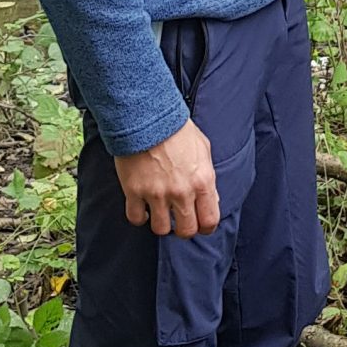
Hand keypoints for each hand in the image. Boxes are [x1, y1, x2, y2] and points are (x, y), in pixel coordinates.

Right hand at [115, 119, 218, 236]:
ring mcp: (157, 193)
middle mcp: (181, 191)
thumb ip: (207, 177)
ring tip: (159, 211)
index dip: (205, 227)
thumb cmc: (176, 129)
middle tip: (178, 220)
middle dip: (183, 229)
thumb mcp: (203, 149)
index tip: (200, 224)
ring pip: (161, 229)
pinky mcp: (134, 191)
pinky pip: (136, 219)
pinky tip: (142, 207)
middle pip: (186, 231)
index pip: (210, 221)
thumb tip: (212, 199)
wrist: (147, 115)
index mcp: (202, 181)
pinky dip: (139, 216)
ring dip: (161, 222)